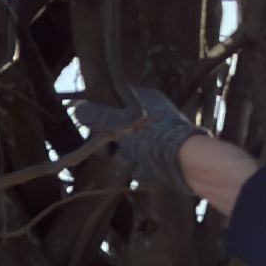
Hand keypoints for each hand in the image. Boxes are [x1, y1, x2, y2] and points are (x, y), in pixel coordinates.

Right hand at [73, 88, 203, 194]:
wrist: (187, 162)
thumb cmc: (152, 137)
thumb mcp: (119, 123)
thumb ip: (98, 116)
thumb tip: (79, 108)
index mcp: (144, 97)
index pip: (112, 101)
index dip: (100, 116)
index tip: (94, 130)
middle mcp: (150, 112)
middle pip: (116, 125)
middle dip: (110, 141)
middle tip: (109, 149)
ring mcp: (156, 134)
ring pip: (125, 144)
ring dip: (121, 155)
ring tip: (128, 160)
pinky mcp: (160, 154)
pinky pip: (137, 157)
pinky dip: (133, 164)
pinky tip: (137, 168)